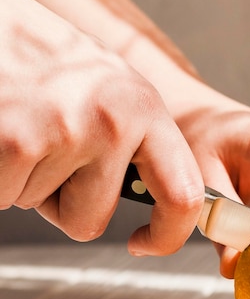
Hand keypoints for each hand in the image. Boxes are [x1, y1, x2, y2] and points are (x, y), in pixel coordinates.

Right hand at [0, 0, 204, 253]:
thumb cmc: (40, 54)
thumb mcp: (106, 87)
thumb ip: (134, 141)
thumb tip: (156, 197)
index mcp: (145, 109)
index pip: (183, 195)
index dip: (167, 235)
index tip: (144, 244)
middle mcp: (113, 121)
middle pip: (90, 221)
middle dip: (60, 202)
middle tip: (42, 148)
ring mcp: (64, 132)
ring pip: (39, 207)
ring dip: (23, 179)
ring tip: (18, 122)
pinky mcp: (15, 141)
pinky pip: (4, 196)